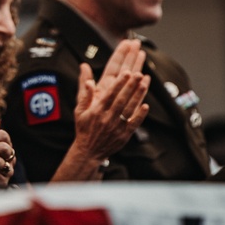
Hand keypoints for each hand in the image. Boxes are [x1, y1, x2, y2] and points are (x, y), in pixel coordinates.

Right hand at [76, 40, 149, 157]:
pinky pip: (134, 124)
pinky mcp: (124, 135)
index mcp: (97, 111)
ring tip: (144, 85)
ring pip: (129, 109)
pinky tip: (145, 106)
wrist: (88, 151)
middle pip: (121, 99)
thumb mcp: (79, 111)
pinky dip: (140, 115)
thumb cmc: (84, 129)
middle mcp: (107, 118)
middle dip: (130, 86)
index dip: (119, 83)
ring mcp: (117, 127)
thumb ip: (85, 95)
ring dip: (137, 97)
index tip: (126, 72)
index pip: (110, 94)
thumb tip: (88, 81)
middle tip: (139, 74)